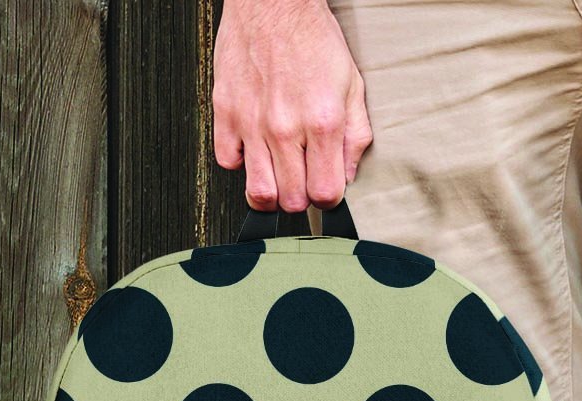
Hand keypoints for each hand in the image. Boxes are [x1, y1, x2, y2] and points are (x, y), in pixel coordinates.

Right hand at [212, 0, 372, 211]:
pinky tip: (254, 150)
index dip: (328, 199)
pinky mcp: (225, 111)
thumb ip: (355, 137)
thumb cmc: (312, 39)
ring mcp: (252, 122)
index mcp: (322, 123)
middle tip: (302, 180)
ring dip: (271, 192)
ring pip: (258, 192)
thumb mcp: (352, 87)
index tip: (326, 189)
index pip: (325, 194)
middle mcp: (285, 127)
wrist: (273, 1)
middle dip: (301, 198)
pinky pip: (227, 162)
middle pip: (292, 201)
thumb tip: (348, 175)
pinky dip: (240, 163)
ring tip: (278, 177)